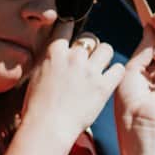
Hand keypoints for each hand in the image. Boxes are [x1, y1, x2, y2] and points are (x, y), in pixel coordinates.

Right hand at [19, 20, 124, 144]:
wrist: (46, 128)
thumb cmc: (36, 108)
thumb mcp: (36, 76)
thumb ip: (49, 61)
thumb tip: (56, 54)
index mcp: (54, 53)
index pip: (66, 26)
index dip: (71, 29)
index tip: (74, 39)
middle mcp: (73, 58)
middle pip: (90, 38)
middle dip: (90, 48)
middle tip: (88, 61)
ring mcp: (89, 71)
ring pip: (106, 49)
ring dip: (104, 57)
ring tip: (100, 69)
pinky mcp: (103, 86)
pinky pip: (118, 69)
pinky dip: (115, 73)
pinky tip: (109, 80)